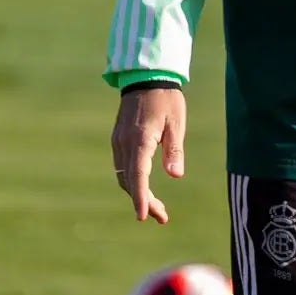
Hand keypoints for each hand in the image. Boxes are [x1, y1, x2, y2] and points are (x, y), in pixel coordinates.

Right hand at [112, 86, 186, 223]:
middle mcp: (124, 143)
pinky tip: (145, 188)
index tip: (143, 216)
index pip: (138, 175)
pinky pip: (122, 166)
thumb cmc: (166, 99)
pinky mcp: (118, 139)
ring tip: (157, 209)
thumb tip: (175, 176)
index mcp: (140, 140)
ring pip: (124, 176)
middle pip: (130, 181)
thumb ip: (174, 151)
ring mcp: (118, 141)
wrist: (146, 77)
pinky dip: (132, 181)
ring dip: (138, 193)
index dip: (141, 198)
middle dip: (144, 201)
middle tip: (162, 217)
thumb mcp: (177, 124)